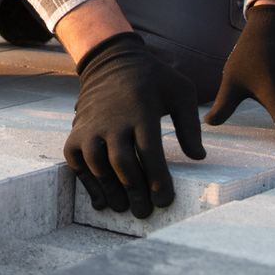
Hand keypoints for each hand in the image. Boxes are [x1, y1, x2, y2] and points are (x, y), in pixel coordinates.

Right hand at [65, 32, 205, 217]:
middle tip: (144, 212)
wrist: (111, 62)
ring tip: (122, 208)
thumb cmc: (152, 80)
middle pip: (121, 162)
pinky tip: (100, 200)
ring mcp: (91, 126)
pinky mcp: (76, 131)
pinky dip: (86, 182)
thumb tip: (198, 157)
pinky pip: (76, 161)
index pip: (149, 151)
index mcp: (141, 111)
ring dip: (109, 190)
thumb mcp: (180, 91)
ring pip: (97, 163)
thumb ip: (190, 125)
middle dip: (134, 191)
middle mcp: (113, 120)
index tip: (164, 201)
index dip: (157, 179)